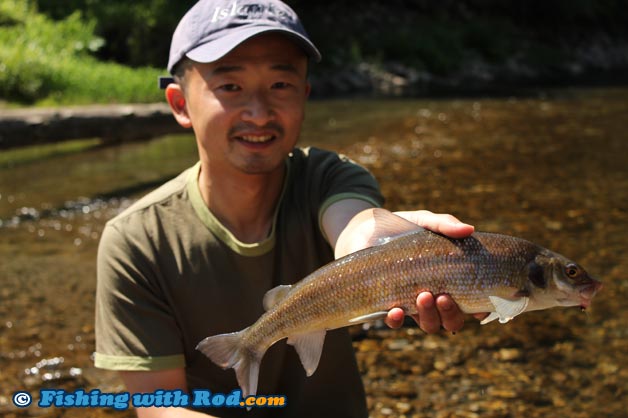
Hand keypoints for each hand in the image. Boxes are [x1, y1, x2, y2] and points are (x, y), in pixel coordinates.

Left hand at [386, 210, 480, 332]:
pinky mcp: (385, 305)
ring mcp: (410, 303)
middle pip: (451, 320)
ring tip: (423, 295)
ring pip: (428, 325)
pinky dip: (397, 320)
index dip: (479, 309)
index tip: (481, 307)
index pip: (471, 302)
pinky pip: (394, 322)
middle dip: (451, 313)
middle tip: (444, 296)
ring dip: (429, 315)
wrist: (364, 230)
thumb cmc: (402, 228)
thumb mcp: (424, 222)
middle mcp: (433, 296)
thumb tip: (469, 229)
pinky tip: (396, 310)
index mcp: (448, 280)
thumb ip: (444, 225)